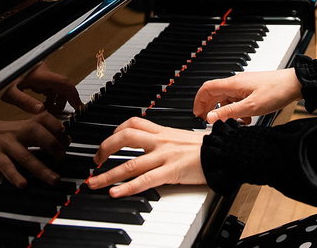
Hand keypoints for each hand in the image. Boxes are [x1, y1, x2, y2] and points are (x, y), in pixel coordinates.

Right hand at [0, 112, 68, 187]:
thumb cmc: (2, 133)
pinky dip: (15, 176)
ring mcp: (6, 145)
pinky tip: (24, 184)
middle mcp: (17, 132)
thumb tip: (64, 141)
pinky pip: (6, 167)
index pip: (45, 119)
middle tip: (62, 159)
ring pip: (26, 156)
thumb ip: (41, 133)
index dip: (58, 129)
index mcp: (25, 124)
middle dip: (54, 147)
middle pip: (38, 135)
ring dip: (42, 169)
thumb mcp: (21, 128)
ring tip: (54, 179)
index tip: (67, 140)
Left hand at [2, 63, 82, 114]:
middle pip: (62, 87)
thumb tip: (41, 112)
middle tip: (53, 115)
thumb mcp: (9, 92)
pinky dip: (49, 96)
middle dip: (61, 102)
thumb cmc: (0, 78)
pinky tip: (40, 104)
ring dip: (54, 100)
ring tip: (44, 111)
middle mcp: (44, 72)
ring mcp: (42, 72)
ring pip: (56, 88)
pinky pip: (50, 86)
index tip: (80, 109)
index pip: (64, 84)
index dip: (74, 96)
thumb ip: (25, 102)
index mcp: (40, 75)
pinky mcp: (39, 74)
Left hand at [88, 117, 205, 197]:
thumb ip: (165, 140)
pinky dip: (127, 187)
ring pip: (129, 163)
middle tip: (96, 161)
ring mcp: (164, 156)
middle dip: (105, 148)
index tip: (108, 142)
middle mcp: (160, 141)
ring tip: (93, 182)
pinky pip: (144, 180)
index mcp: (163, 131)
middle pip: (124, 138)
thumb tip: (151, 144)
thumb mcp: (181, 137)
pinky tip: (115, 192)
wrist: (223, 153)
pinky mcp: (170, 171)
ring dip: (107, 174)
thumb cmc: (206, 147)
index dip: (115, 131)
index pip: (133, 124)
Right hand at [193, 69, 302, 123]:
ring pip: (227, 98)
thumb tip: (210, 117)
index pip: (207, 88)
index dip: (199, 101)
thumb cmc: (276, 91)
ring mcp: (244, 85)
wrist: (295, 83)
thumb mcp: (251, 107)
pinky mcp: (252, 89)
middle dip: (210, 108)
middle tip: (210, 121)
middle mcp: (236, 82)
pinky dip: (237, 109)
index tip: (197, 114)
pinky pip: (238, 99)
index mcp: (233, 84)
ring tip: (231, 123)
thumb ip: (229, 112)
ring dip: (226, 111)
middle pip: (215, 94)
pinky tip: (246, 119)